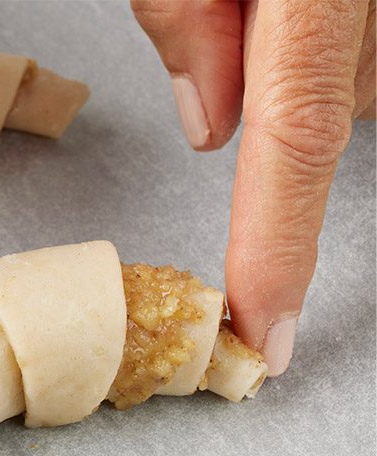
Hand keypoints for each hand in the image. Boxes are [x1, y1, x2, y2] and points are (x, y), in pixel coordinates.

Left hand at [133, 0, 375, 374]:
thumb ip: (184, 17)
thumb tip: (210, 127)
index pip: (296, 142)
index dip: (278, 249)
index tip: (264, 334)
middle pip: (324, 111)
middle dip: (262, 98)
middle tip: (224, 13)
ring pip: (346, 83)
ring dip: (289, 64)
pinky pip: (360, 53)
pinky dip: (320, 44)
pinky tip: (285, 0)